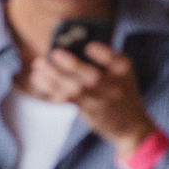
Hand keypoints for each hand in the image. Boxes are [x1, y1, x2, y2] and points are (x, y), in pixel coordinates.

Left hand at [30, 45, 155, 159]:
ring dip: (54, 77)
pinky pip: (66, 98)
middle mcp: (113, 86)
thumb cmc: (120, 89)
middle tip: (54, 53)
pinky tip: (38, 78)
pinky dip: (50, 87)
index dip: (102, 53)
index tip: (88, 46)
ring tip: (39, 65)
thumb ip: (104, 59)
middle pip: (92, 76)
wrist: (129, 123)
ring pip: (75, 89)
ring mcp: (100, 101)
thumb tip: (71, 46)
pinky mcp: (87, 111)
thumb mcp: (122, 72)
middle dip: (72, 65)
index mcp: (123, 69)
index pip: (115, 60)